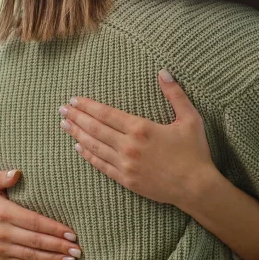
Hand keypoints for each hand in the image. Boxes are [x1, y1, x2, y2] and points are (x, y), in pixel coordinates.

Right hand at [0, 170, 81, 259]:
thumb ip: (1, 176)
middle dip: (58, 246)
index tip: (72, 233)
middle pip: (36, 241)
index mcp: (4, 213)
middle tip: (78, 250)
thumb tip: (16, 173)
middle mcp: (3, 233)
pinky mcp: (3, 257)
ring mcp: (2, 247)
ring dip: (53, 259)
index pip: (34, 222)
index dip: (53, 229)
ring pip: (31, 255)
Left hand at [59, 69, 216, 209]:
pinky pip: (101, 165)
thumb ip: (175, 94)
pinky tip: (78, 148)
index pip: (107, 114)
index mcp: (142, 128)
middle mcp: (129, 146)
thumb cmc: (195, 152)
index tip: (75, 99)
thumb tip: (163, 72)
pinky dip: (88, 155)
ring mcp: (126, 165)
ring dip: (77, 134)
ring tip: (64, 125)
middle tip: (62, 109)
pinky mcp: (126, 180)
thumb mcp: (190, 119)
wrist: (196, 187)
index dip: (88, 106)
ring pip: (94, 146)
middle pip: (95, 129)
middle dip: (76, 117)